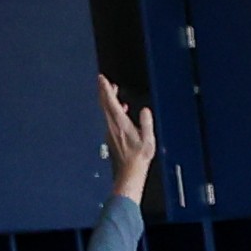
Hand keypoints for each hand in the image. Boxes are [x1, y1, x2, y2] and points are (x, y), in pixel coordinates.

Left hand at [97, 76, 156, 201]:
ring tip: (112, 92)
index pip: (110, 101)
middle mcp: (112, 125)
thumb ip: (147, 123)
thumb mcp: (148, 140)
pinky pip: (109, 118)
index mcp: (121, 123)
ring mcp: (110, 130)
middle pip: (104, 104)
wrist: (129, 172)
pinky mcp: (111, 136)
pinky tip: (120, 111)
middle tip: (103, 81)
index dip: (106, 89)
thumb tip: (145, 110)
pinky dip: (112, 110)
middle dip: (104, 91)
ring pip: (105, 110)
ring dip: (108, 100)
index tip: (102, 78)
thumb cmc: (139, 157)